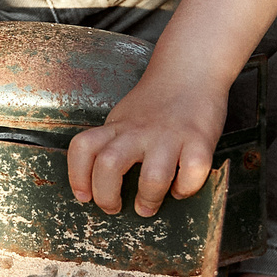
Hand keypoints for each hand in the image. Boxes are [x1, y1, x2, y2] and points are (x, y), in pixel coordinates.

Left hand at [66, 80, 223, 217]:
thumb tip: (101, 181)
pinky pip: (192, 174)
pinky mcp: (199, 141)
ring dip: (148, 199)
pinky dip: (186, 189)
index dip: (77, 176)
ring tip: (148, 205)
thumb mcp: (124, 117)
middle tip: (114, 207)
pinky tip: (181, 188)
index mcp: (117, 126)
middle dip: (107, 196)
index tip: (84, 195)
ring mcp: (169, 137)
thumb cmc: (157, 101)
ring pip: (153, 178)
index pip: (83, 147)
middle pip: (109, 165)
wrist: (191, 70)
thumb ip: (113, 143)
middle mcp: (139, 131)